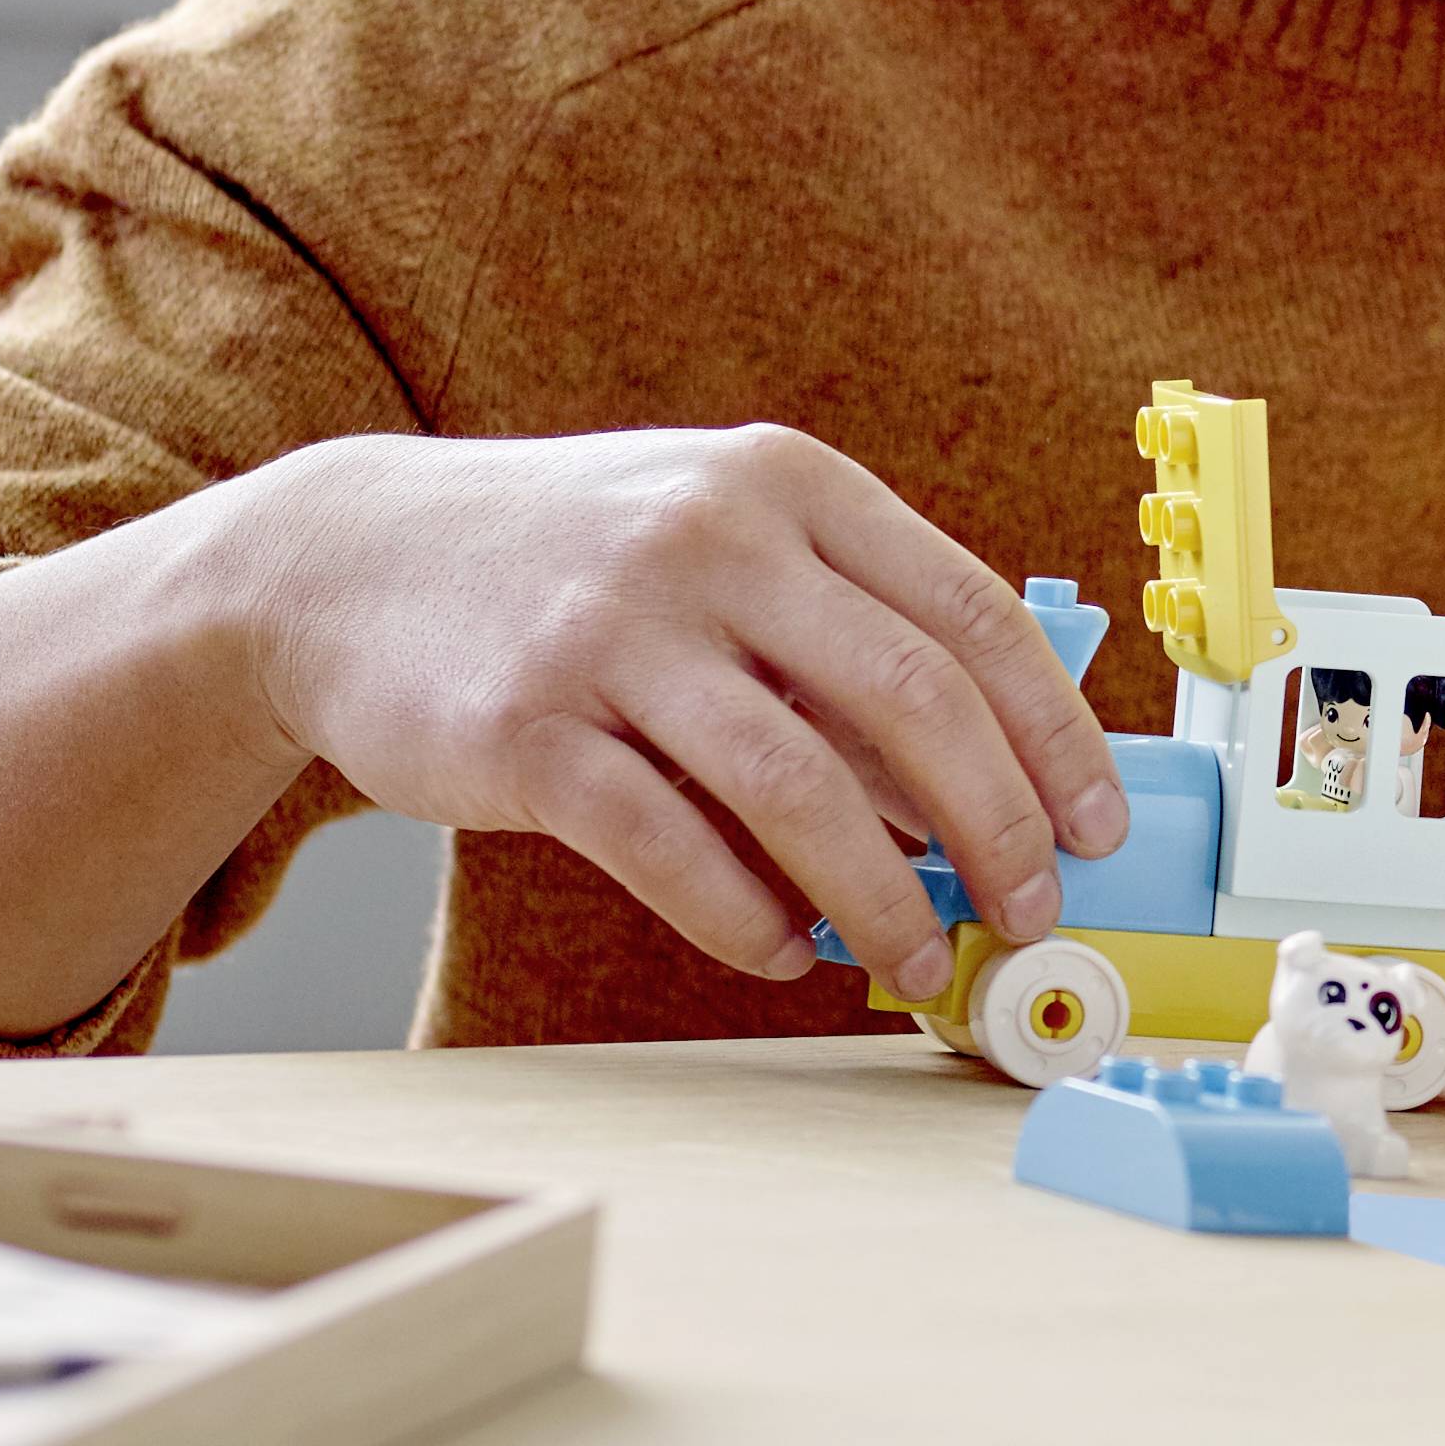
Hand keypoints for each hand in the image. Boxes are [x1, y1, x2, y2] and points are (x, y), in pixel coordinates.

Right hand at [219, 427, 1125, 997]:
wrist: (345, 560)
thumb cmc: (574, 567)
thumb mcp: (722, 540)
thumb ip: (846, 633)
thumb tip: (985, 784)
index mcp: (788, 486)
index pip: (973, 617)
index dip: (1056, 736)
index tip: (1099, 828)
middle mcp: (710, 540)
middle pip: (913, 702)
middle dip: (999, 828)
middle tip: (1031, 912)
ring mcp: (612, 632)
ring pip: (799, 789)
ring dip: (884, 897)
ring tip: (922, 959)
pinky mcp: (524, 729)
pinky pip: (668, 847)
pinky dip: (745, 918)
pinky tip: (784, 951)